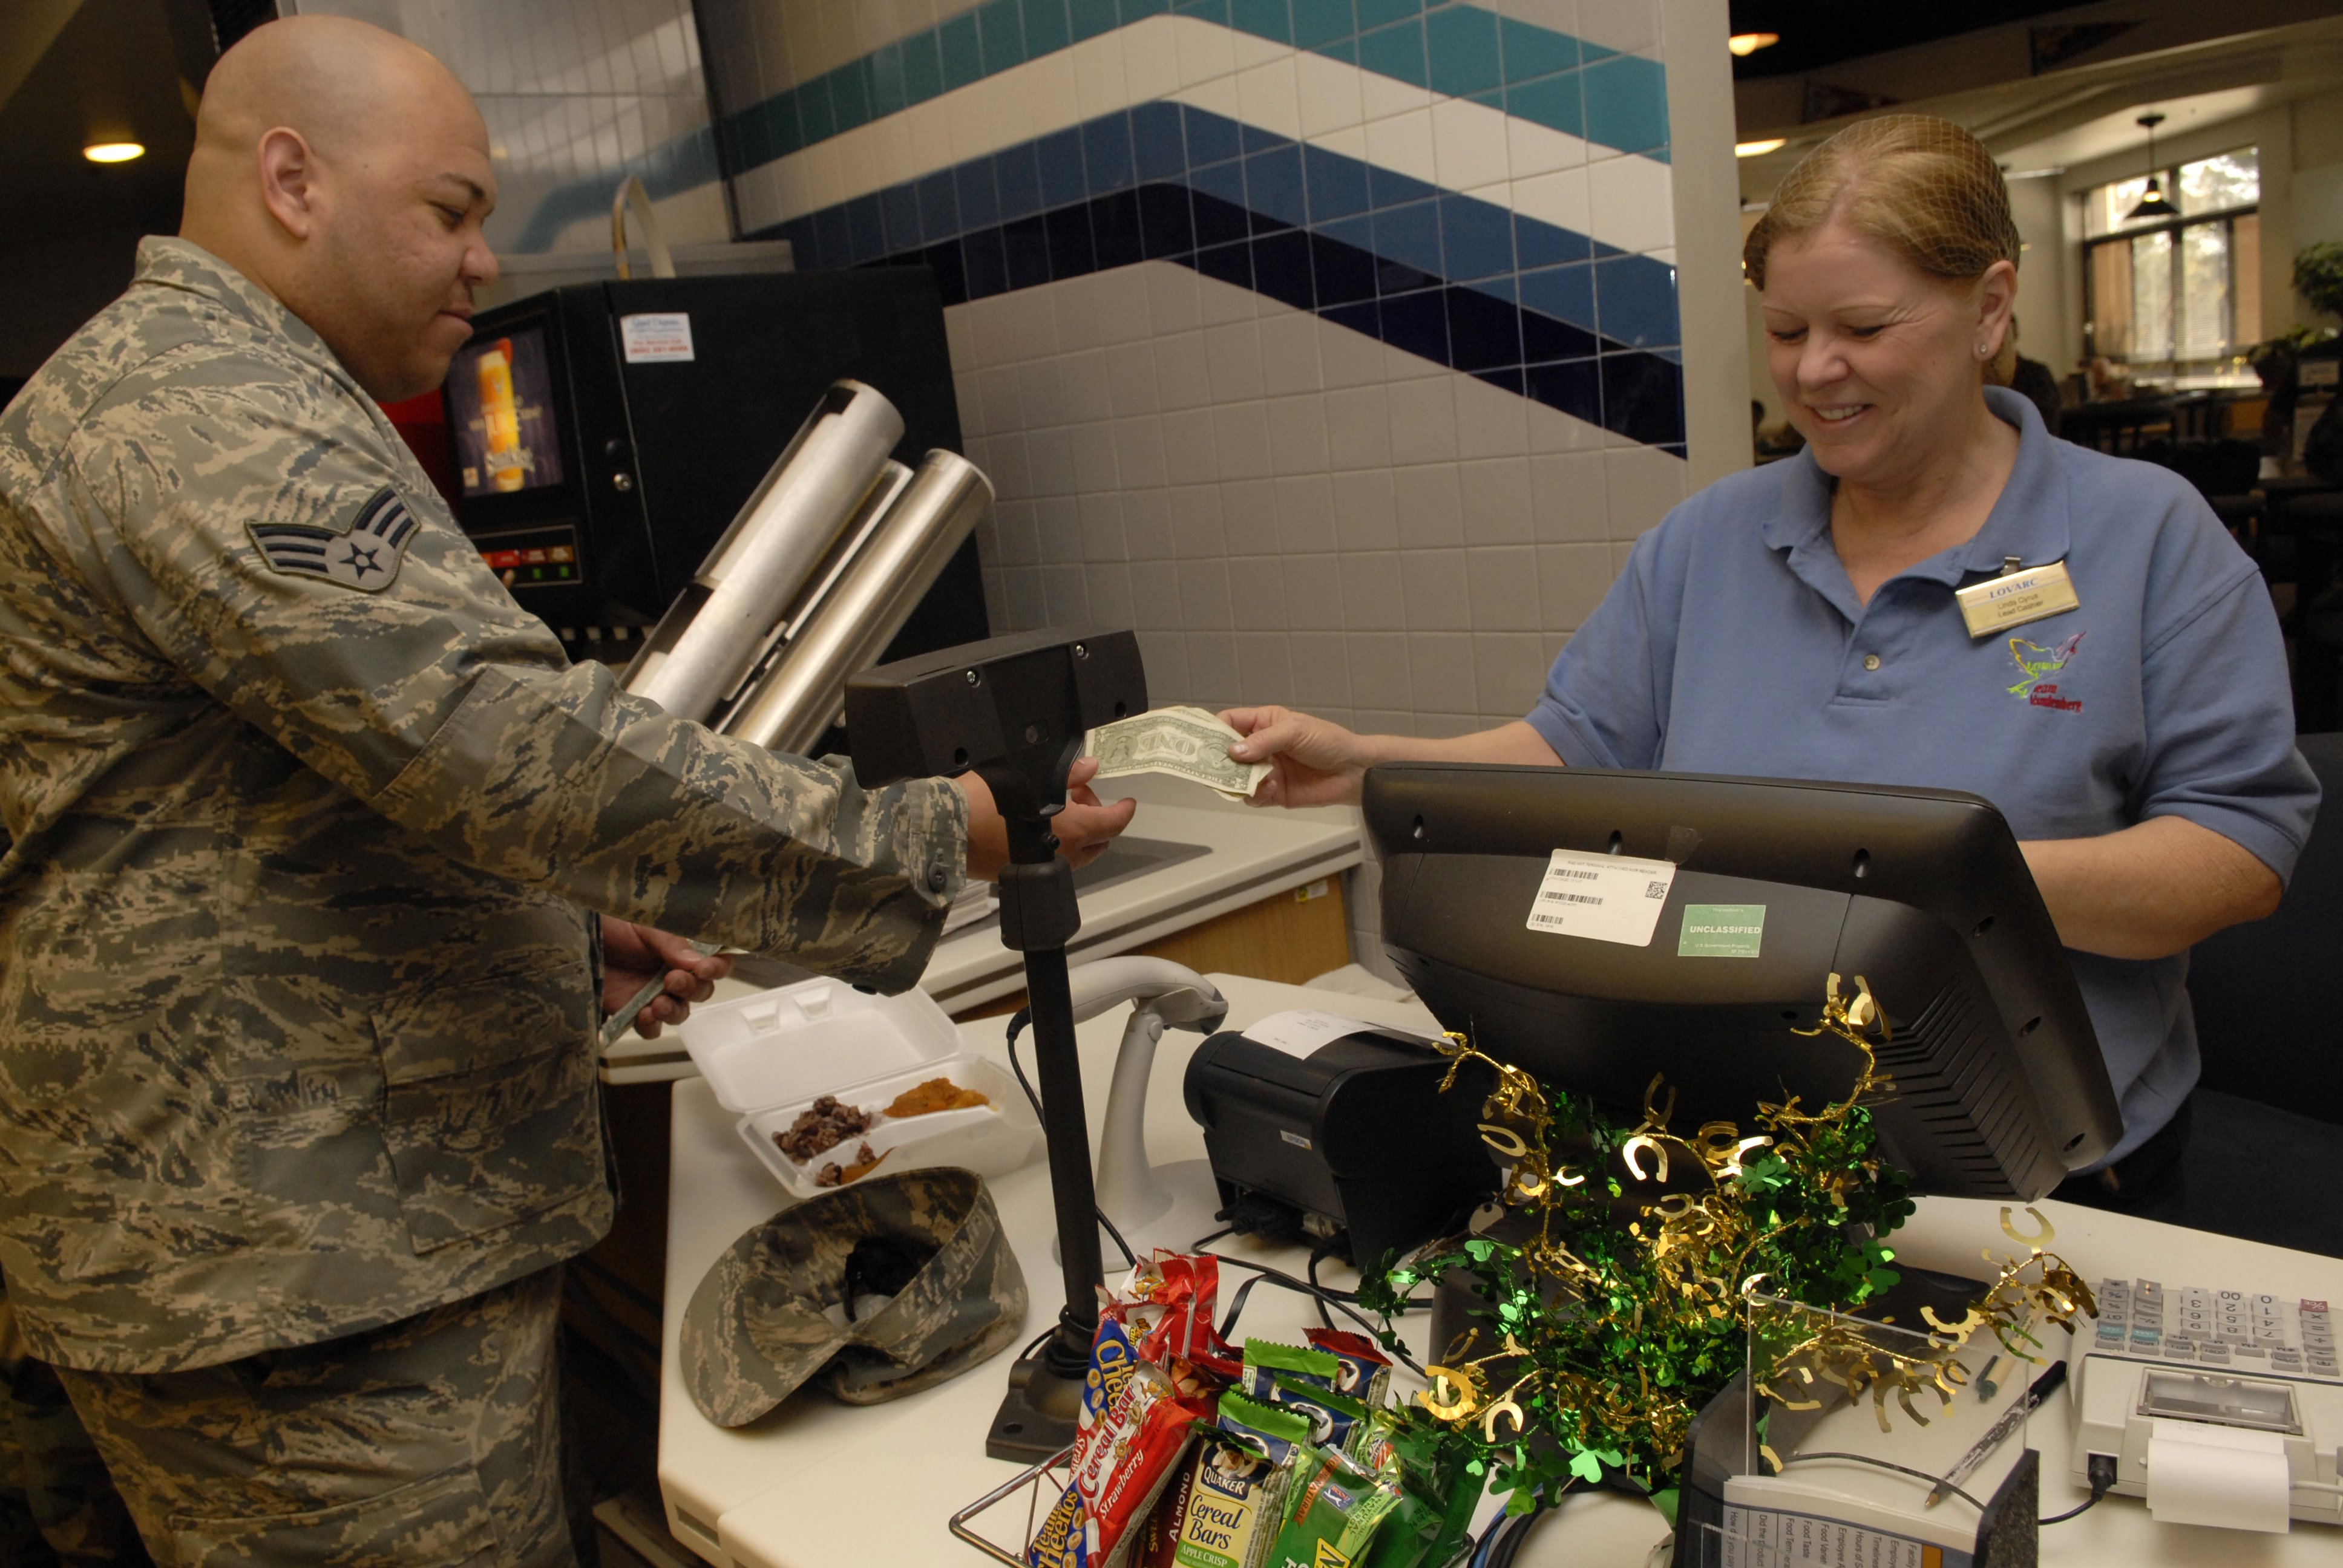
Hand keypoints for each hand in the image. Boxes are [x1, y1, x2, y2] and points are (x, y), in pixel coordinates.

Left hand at [599, 916, 732, 1038]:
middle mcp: (673, 974)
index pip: (714, 963)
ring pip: (680, 1012)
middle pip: (700, 991)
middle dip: (691, 988)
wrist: (575, 939)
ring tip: (658, 1003)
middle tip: (672, 980)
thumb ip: (670, 942)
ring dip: (674, 1010)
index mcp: (682, 950)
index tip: (705, 968)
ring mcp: (654, 994)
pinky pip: (651, 1029)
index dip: (717, 968)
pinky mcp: (632, 1011)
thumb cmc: (610, 924)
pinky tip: (644, 1015)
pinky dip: (652, 1026)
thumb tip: (694, 961)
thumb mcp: (644, 925)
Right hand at [958, 757, 1137, 881]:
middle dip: (1097, 817)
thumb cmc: (988, 801)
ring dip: (1078, 832)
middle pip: (1099, 841)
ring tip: (1056, 807)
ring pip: (1078, 852)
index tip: (1127, 802)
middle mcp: (1066, 854)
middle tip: (1079, 795)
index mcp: (1075, 831)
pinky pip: (1054, 858)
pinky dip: (1057, 842)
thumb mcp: (1031, 776)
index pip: (1114, 823)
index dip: (1124, 811)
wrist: (950, 831)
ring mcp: (1046, 867)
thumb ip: (1068, 774)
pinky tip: (1038, 825)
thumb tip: (1090, 767)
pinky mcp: (1025, 872)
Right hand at [1221, 706, 1375, 806]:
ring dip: (1237, 780)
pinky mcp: (1273, 792)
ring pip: (1236, 778)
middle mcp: (1261, 746)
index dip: (1213, 730)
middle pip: (1227, 753)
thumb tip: (1234, 752)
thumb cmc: (1330, 742)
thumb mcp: (1295, 731)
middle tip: (1209, 767)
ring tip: (1243, 781)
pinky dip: (1255, 795)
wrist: (1354, 771)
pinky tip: (1270, 788)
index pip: (1229, 723)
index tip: (1199, 740)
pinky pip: (1252, 796)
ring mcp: (1265, 770)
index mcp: (1264, 723)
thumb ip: (1263, 741)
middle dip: (1218, 760)